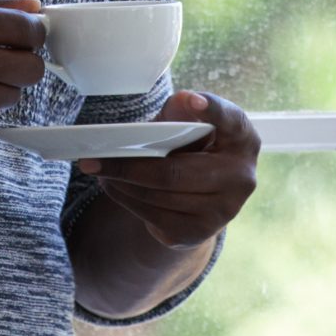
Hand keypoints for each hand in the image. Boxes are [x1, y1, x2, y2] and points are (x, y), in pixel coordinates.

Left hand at [73, 87, 259, 249]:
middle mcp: (241, 177)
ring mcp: (223, 210)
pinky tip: (115, 187)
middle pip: (176, 172)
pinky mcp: (200, 233)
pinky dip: (129, 201)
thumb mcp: (191, 124)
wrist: (203, 195)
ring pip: (159, 196)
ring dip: (122, 184)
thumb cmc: (194, 146)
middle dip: (128, 166)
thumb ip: (183, 111)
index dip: (211, 110)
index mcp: (243, 139)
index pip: (230, 120)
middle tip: (92, 160)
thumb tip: (183, 102)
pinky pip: (154, 217)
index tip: (191, 101)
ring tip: (98, 172)